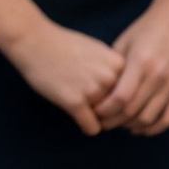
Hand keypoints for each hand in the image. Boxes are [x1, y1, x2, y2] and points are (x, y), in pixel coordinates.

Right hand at [5, 15, 121, 133]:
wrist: (34, 40)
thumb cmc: (65, 45)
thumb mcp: (99, 52)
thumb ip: (114, 70)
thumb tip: (128, 91)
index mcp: (120, 65)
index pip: (135, 94)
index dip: (127, 101)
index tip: (118, 106)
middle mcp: (110, 78)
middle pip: (123, 109)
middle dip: (115, 115)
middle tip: (104, 115)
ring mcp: (93, 90)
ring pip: (108, 120)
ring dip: (101, 121)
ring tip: (90, 114)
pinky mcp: (74, 102)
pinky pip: (91, 127)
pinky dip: (88, 128)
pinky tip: (81, 121)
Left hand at [96, 0, 168, 136]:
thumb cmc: (147, 29)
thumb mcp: (125, 42)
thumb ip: (114, 68)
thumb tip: (99, 92)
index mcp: (141, 63)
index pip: (120, 98)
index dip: (105, 110)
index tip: (94, 112)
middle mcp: (158, 77)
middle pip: (132, 111)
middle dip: (113, 121)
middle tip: (102, 122)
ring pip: (149, 118)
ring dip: (131, 126)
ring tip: (120, 124)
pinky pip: (168, 118)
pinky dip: (153, 128)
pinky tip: (140, 128)